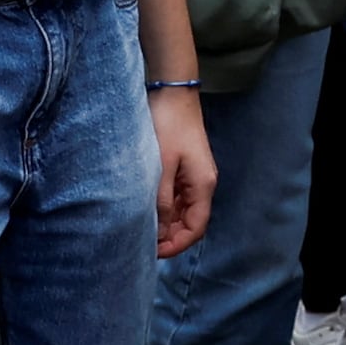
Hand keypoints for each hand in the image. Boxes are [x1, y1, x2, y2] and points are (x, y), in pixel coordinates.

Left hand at [150, 88, 215, 259]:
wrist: (172, 93)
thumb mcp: (161, 167)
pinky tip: (147, 209)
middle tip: (143, 244)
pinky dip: (165, 208)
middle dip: (170, 237)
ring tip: (142, 229)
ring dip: (166, 223)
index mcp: (203, 185)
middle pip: (191, 222)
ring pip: (183, 211)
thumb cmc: (168, 126)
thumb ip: (162, 202)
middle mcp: (202, 183)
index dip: (176, 244)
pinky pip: (177, 198)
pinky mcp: (184, 168)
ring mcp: (194, 176)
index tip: (152, 251)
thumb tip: (160, 232)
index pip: (196, 228)